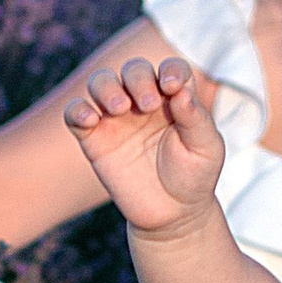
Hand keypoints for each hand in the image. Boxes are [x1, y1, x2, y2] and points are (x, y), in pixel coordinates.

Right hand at [61, 55, 225, 236]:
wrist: (172, 214)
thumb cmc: (194, 176)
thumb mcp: (206, 149)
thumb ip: (196, 118)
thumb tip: (180, 89)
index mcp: (174, 98)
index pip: (171, 68)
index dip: (170, 70)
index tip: (172, 87)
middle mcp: (144, 101)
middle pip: (134, 70)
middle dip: (138, 79)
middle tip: (147, 106)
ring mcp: (117, 118)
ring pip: (101, 82)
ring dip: (106, 87)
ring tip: (120, 108)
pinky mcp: (94, 138)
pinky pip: (75, 113)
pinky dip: (77, 110)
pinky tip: (90, 119)